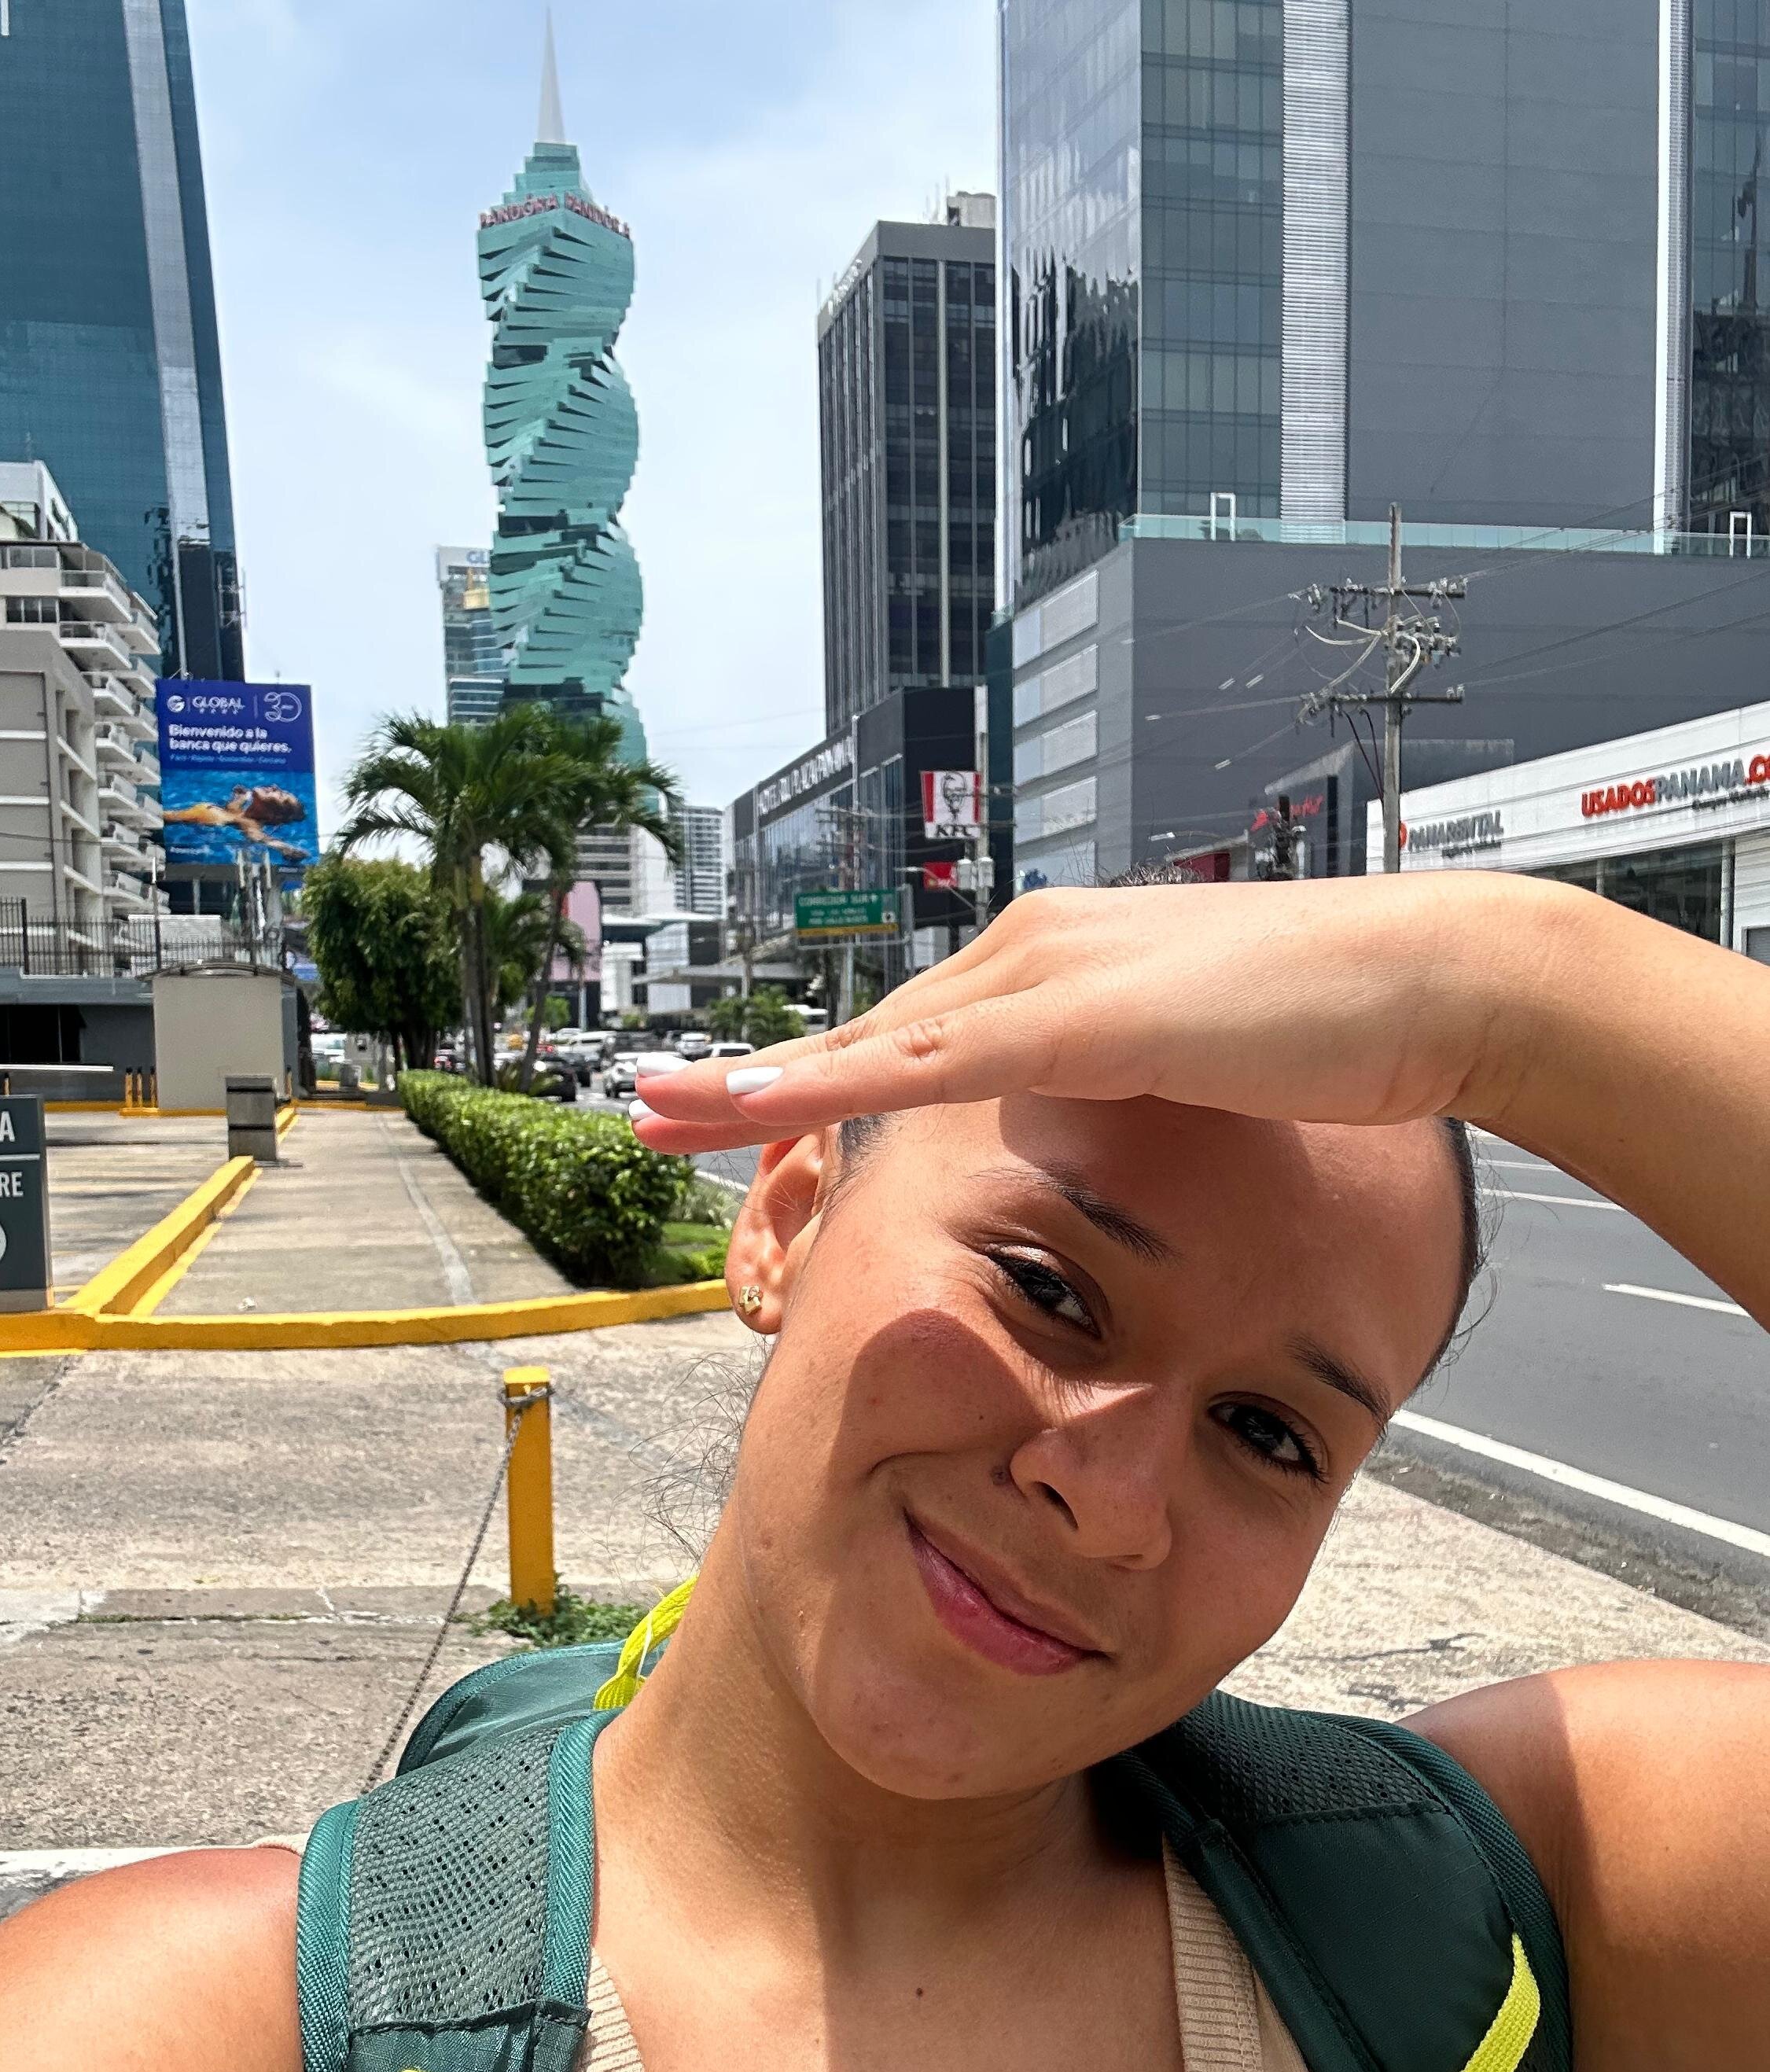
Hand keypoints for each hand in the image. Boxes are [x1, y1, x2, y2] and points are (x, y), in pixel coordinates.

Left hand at [634, 873, 1769, 1332]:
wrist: (1425, 982)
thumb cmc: (1322, 1032)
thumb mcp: (1190, 1060)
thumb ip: (1118, 1078)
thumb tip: (1084, 1114)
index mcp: (1048, 965)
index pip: (909, 1033)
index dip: (816, 1077)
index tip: (733, 1110)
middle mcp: (1026, 954)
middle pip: (864, 1033)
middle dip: (752, 1079)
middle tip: (648, 1109)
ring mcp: (1048, 980)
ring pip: (873, 1044)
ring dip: (759, 1083)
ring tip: (656, 1111)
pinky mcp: (1082, 1020)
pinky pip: (933, 1064)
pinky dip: (837, 1086)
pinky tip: (761, 1105)